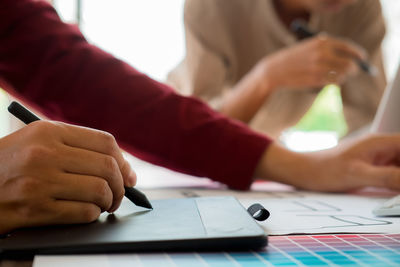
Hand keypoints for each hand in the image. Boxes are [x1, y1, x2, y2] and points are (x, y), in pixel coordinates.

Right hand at [0, 121, 135, 233]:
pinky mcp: (34, 209)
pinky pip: (83, 212)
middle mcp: (45, 153)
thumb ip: (78, 148)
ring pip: (100, 190)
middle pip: (107, 167)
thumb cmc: (10, 164)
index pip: (105, 141)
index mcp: (49, 131)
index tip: (128, 174)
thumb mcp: (38, 142)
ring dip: (110, 201)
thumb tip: (125, 169)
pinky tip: (89, 212)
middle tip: (120, 194)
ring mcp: (39, 181)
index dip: (123, 160)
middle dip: (122, 185)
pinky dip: (93, 214)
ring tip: (105, 204)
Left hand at [256, 135, 399, 191]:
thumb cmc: (324, 169)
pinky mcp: (370, 169)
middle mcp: (381, 148)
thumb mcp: (357, 174)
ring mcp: (376, 159)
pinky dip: (395, 185)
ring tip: (394, 196)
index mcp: (380, 143)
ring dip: (399, 179)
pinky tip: (393, 196)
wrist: (301, 171)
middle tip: (397, 193)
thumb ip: (388, 177)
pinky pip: (392, 175)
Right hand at [260, 34, 365, 90]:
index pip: (347, 47)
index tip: (362, 58)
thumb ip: (327, 48)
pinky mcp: (316, 80)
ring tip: (340, 76)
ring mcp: (319, 68)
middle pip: (348, 63)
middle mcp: (322, 54)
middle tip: (355, 71)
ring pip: (343, 74)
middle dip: (355, 68)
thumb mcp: (309, 46)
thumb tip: (350, 57)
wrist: (275, 70)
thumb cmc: (294, 59)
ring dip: (345, 76)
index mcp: (321, 42)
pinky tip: (331, 81)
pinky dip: (336, 82)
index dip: (357, 53)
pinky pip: (334, 82)